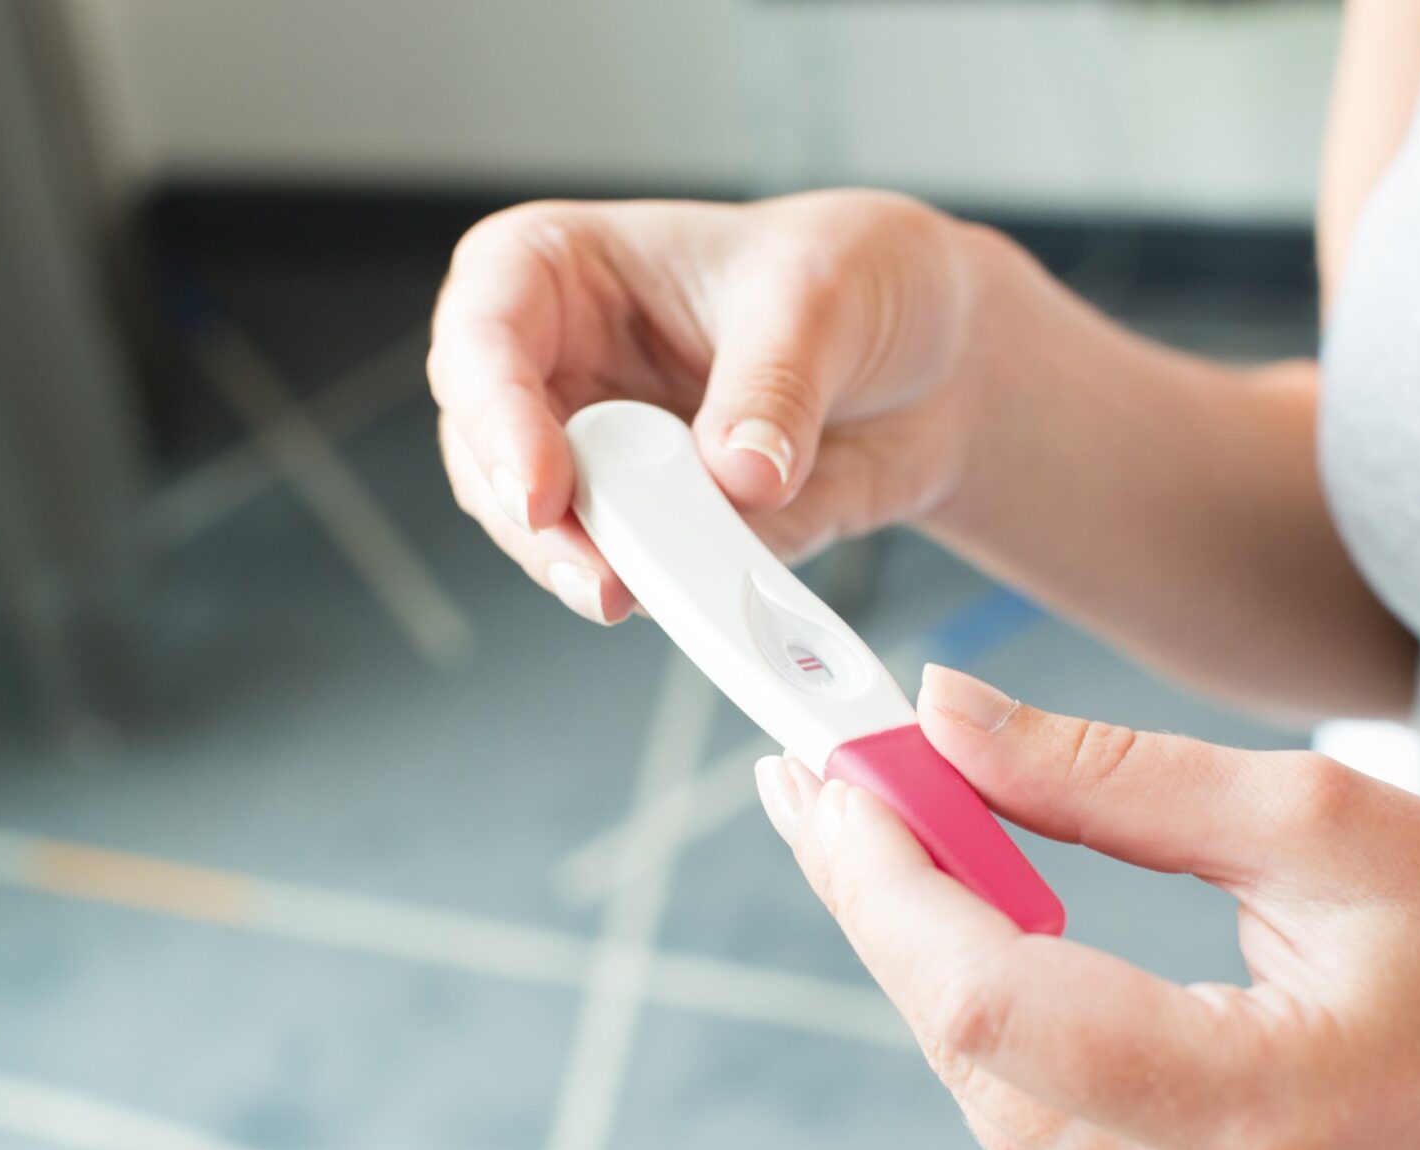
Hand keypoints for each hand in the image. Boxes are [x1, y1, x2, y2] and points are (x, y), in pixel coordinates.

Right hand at [428, 191, 992, 623]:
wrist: (936, 364)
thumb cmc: (857, 279)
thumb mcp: (824, 298)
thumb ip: (775, 384)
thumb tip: (737, 473)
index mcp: (558, 269)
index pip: (484, 333)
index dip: (496, 415)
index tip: (546, 488)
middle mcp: (557, 370)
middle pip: (489, 459)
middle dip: (542, 528)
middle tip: (608, 579)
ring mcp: (598, 460)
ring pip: (545, 537)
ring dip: (601, 575)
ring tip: (676, 596)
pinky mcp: (651, 532)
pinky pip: (635, 579)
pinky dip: (671, 603)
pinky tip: (720, 609)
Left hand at [752, 666, 1419, 1149]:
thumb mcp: (1317, 820)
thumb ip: (1106, 776)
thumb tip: (946, 713)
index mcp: (1255, 1108)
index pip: (988, 997)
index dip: (885, 875)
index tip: (833, 767)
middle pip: (962, 1043)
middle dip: (878, 896)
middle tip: (830, 773)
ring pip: (980, 1085)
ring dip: (920, 948)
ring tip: (881, 822)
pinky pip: (1030, 1118)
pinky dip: (985, 1009)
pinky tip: (964, 915)